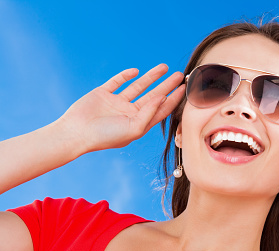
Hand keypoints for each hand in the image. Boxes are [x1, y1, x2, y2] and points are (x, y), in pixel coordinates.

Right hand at [57, 64, 184, 152]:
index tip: (184, 89)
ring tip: (165, 67)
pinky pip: (117, 82)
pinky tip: (136, 71)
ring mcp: (117, 103)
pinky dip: (126, 76)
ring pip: (138, 87)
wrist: (76, 133)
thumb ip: (150, 112)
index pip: (161, 110)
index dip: (173, 99)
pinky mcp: (103, 94)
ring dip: (151, 77)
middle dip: (167, 85)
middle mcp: (130, 113)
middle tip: (180, 75)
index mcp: (139, 123)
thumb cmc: (106, 136)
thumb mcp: (134, 128)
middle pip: (153, 96)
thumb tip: (163, 96)